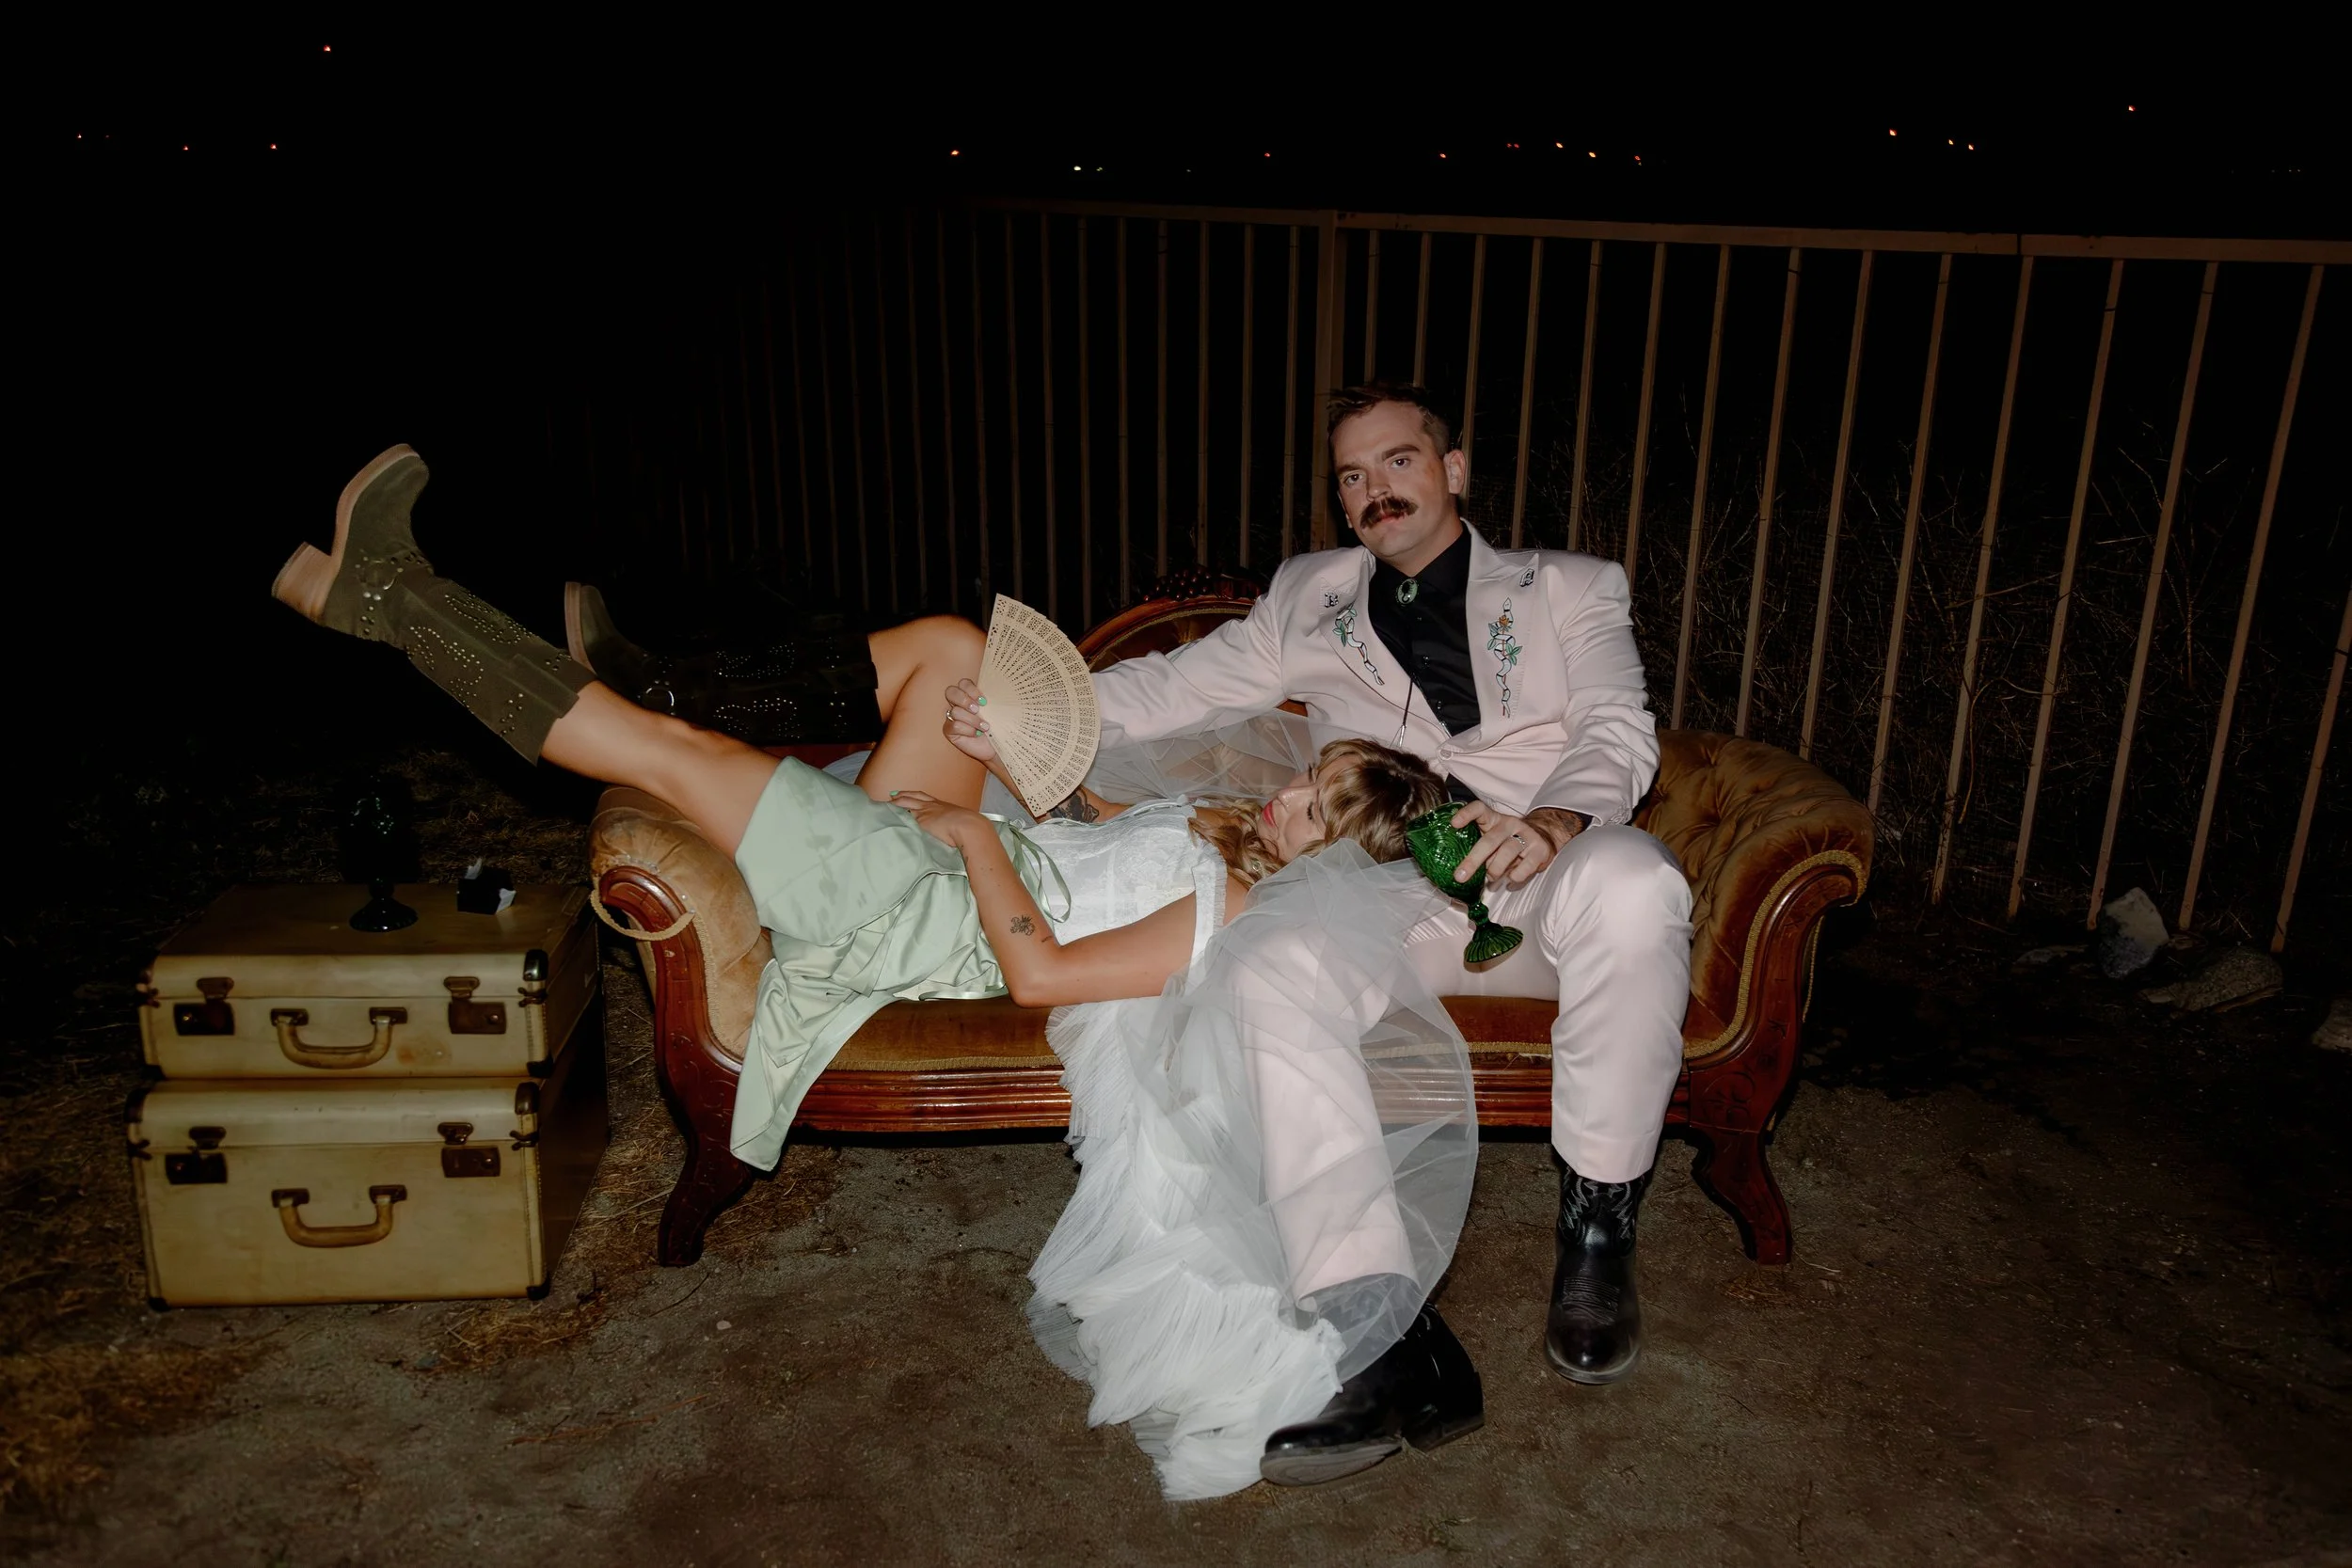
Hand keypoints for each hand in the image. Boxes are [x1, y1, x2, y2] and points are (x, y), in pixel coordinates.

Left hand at [888, 789, 987, 850]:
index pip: (926, 798)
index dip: (916, 796)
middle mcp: (932, 806)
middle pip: (914, 796)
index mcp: (942, 805)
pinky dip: (895, 813)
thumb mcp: (960, 822)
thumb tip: (954, 834)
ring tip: (888, 802)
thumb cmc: (968, 828)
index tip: (909, 795)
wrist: (967, 827)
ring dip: (897, 802)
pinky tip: (889, 814)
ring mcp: (925, 812)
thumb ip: (953, 825)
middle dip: (903, 794)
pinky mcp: (920, 820)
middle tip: (894, 794)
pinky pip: (904, 815)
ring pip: (906, 803)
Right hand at [944, 679, 1003, 770]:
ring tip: (985, 727)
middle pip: (951, 692)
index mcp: (969, 695)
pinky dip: (968, 730)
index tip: (984, 700)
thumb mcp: (997, 710)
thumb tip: (996, 688)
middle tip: (978, 710)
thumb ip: (991, 698)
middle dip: (965, 700)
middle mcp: (958, 704)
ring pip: (955, 711)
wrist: (998, 746)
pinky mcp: (949, 730)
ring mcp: (952, 717)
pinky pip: (954, 725)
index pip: (963, 683)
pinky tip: (977, 734)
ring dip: (972, 720)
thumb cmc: (998, 726)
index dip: (971, 689)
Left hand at [1449, 802, 1583, 888]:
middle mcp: (1509, 824)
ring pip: (1506, 853)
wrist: (1544, 836)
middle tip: (1460, 877)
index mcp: (1494, 819)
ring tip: (1491, 879)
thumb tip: (1461, 872)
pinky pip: (1524, 868)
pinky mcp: (1540, 849)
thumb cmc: (1509, 841)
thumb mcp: (1493, 838)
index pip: (1479, 809)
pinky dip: (1514, 878)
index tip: (1453, 824)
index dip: (1466, 814)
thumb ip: (1479, 848)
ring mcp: (1526, 835)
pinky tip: (1511, 880)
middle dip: (1473, 861)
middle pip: (1489, 840)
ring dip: (1495, 871)